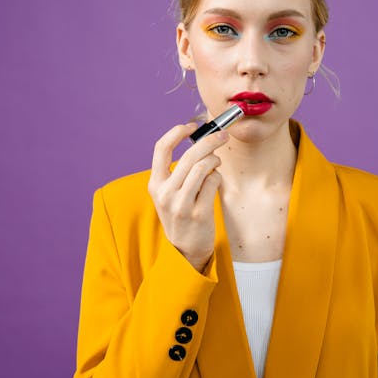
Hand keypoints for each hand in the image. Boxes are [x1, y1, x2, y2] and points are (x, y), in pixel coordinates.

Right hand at [148, 122, 228, 271]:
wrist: (184, 250)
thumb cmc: (180, 215)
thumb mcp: (168, 194)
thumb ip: (178, 171)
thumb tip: (202, 142)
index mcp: (155, 184)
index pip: (161, 148)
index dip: (177, 132)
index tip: (192, 126)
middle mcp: (165, 193)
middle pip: (189, 155)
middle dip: (209, 140)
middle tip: (222, 136)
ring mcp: (181, 204)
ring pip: (202, 167)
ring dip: (214, 160)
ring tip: (216, 163)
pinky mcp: (199, 213)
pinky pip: (213, 182)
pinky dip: (217, 177)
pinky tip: (215, 181)